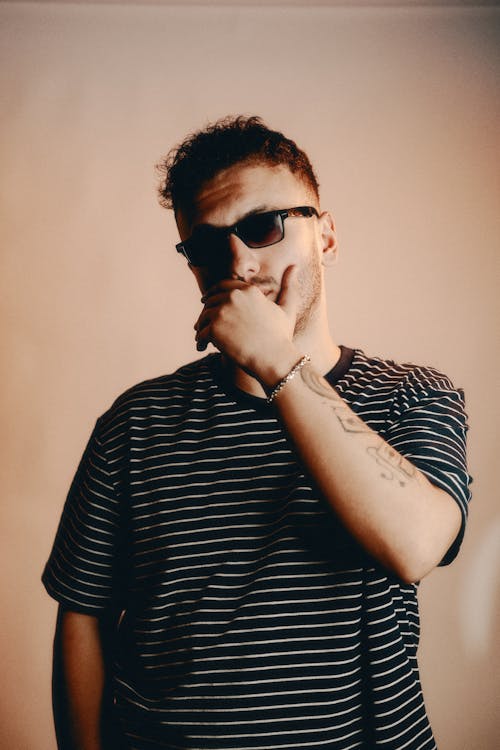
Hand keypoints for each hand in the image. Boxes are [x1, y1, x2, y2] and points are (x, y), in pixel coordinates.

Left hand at [194, 265, 300, 383]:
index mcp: (248, 290)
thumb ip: (288, 286)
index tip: (206, 300)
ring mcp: (222, 311)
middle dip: (207, 312)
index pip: (223, 286)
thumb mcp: (287, 308)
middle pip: (211, 301)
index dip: (213, 293)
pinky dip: (200, 340)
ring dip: (201, 327)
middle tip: (203, 324)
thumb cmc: (281, 337)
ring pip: (203, 317)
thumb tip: (294, 265)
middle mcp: (234, 296)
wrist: (274, 358)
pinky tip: (202, 347)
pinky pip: (200, 333)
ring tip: (202, 338)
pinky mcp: (214, 328)